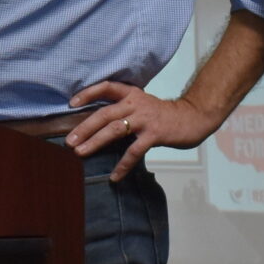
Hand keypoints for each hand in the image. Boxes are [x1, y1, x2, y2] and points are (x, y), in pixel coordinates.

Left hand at [66, 80, 217, 181]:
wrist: (193, 117)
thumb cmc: (164, 115)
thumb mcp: (142, 105)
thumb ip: (124, 111)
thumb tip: (98, 126)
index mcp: (131, 94)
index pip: (106, 87)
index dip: (88, 94)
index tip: (71, 103)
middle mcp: (136, 104)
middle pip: (104, 113)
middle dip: (85, 127)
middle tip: (69, 141)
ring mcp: (145, 119)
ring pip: (114, 130)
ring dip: (96, 142)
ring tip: (80, 153)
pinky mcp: (155, 134)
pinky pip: (134, 151)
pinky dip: (123, 165)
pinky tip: (114, 176)